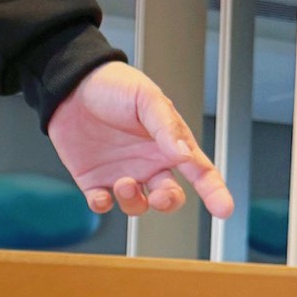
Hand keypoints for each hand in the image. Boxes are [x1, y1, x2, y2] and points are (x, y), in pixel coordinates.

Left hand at [47, 61, 233, 222]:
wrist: (72, 86)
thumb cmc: (114, 86)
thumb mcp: (146, 98)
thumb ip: (166, 127)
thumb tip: (184, 155)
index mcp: (169, 144)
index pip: (200, 171)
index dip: (215, 191)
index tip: (225, 209)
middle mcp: (149, 163)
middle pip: (169, 196)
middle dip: (167, 202)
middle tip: (159, 195)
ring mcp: (122, 173)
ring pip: (137, 205)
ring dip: (133, 201)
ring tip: (124, 183)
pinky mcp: (94, 180)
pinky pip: (102, 204)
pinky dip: (103, 206)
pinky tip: (101, 197)